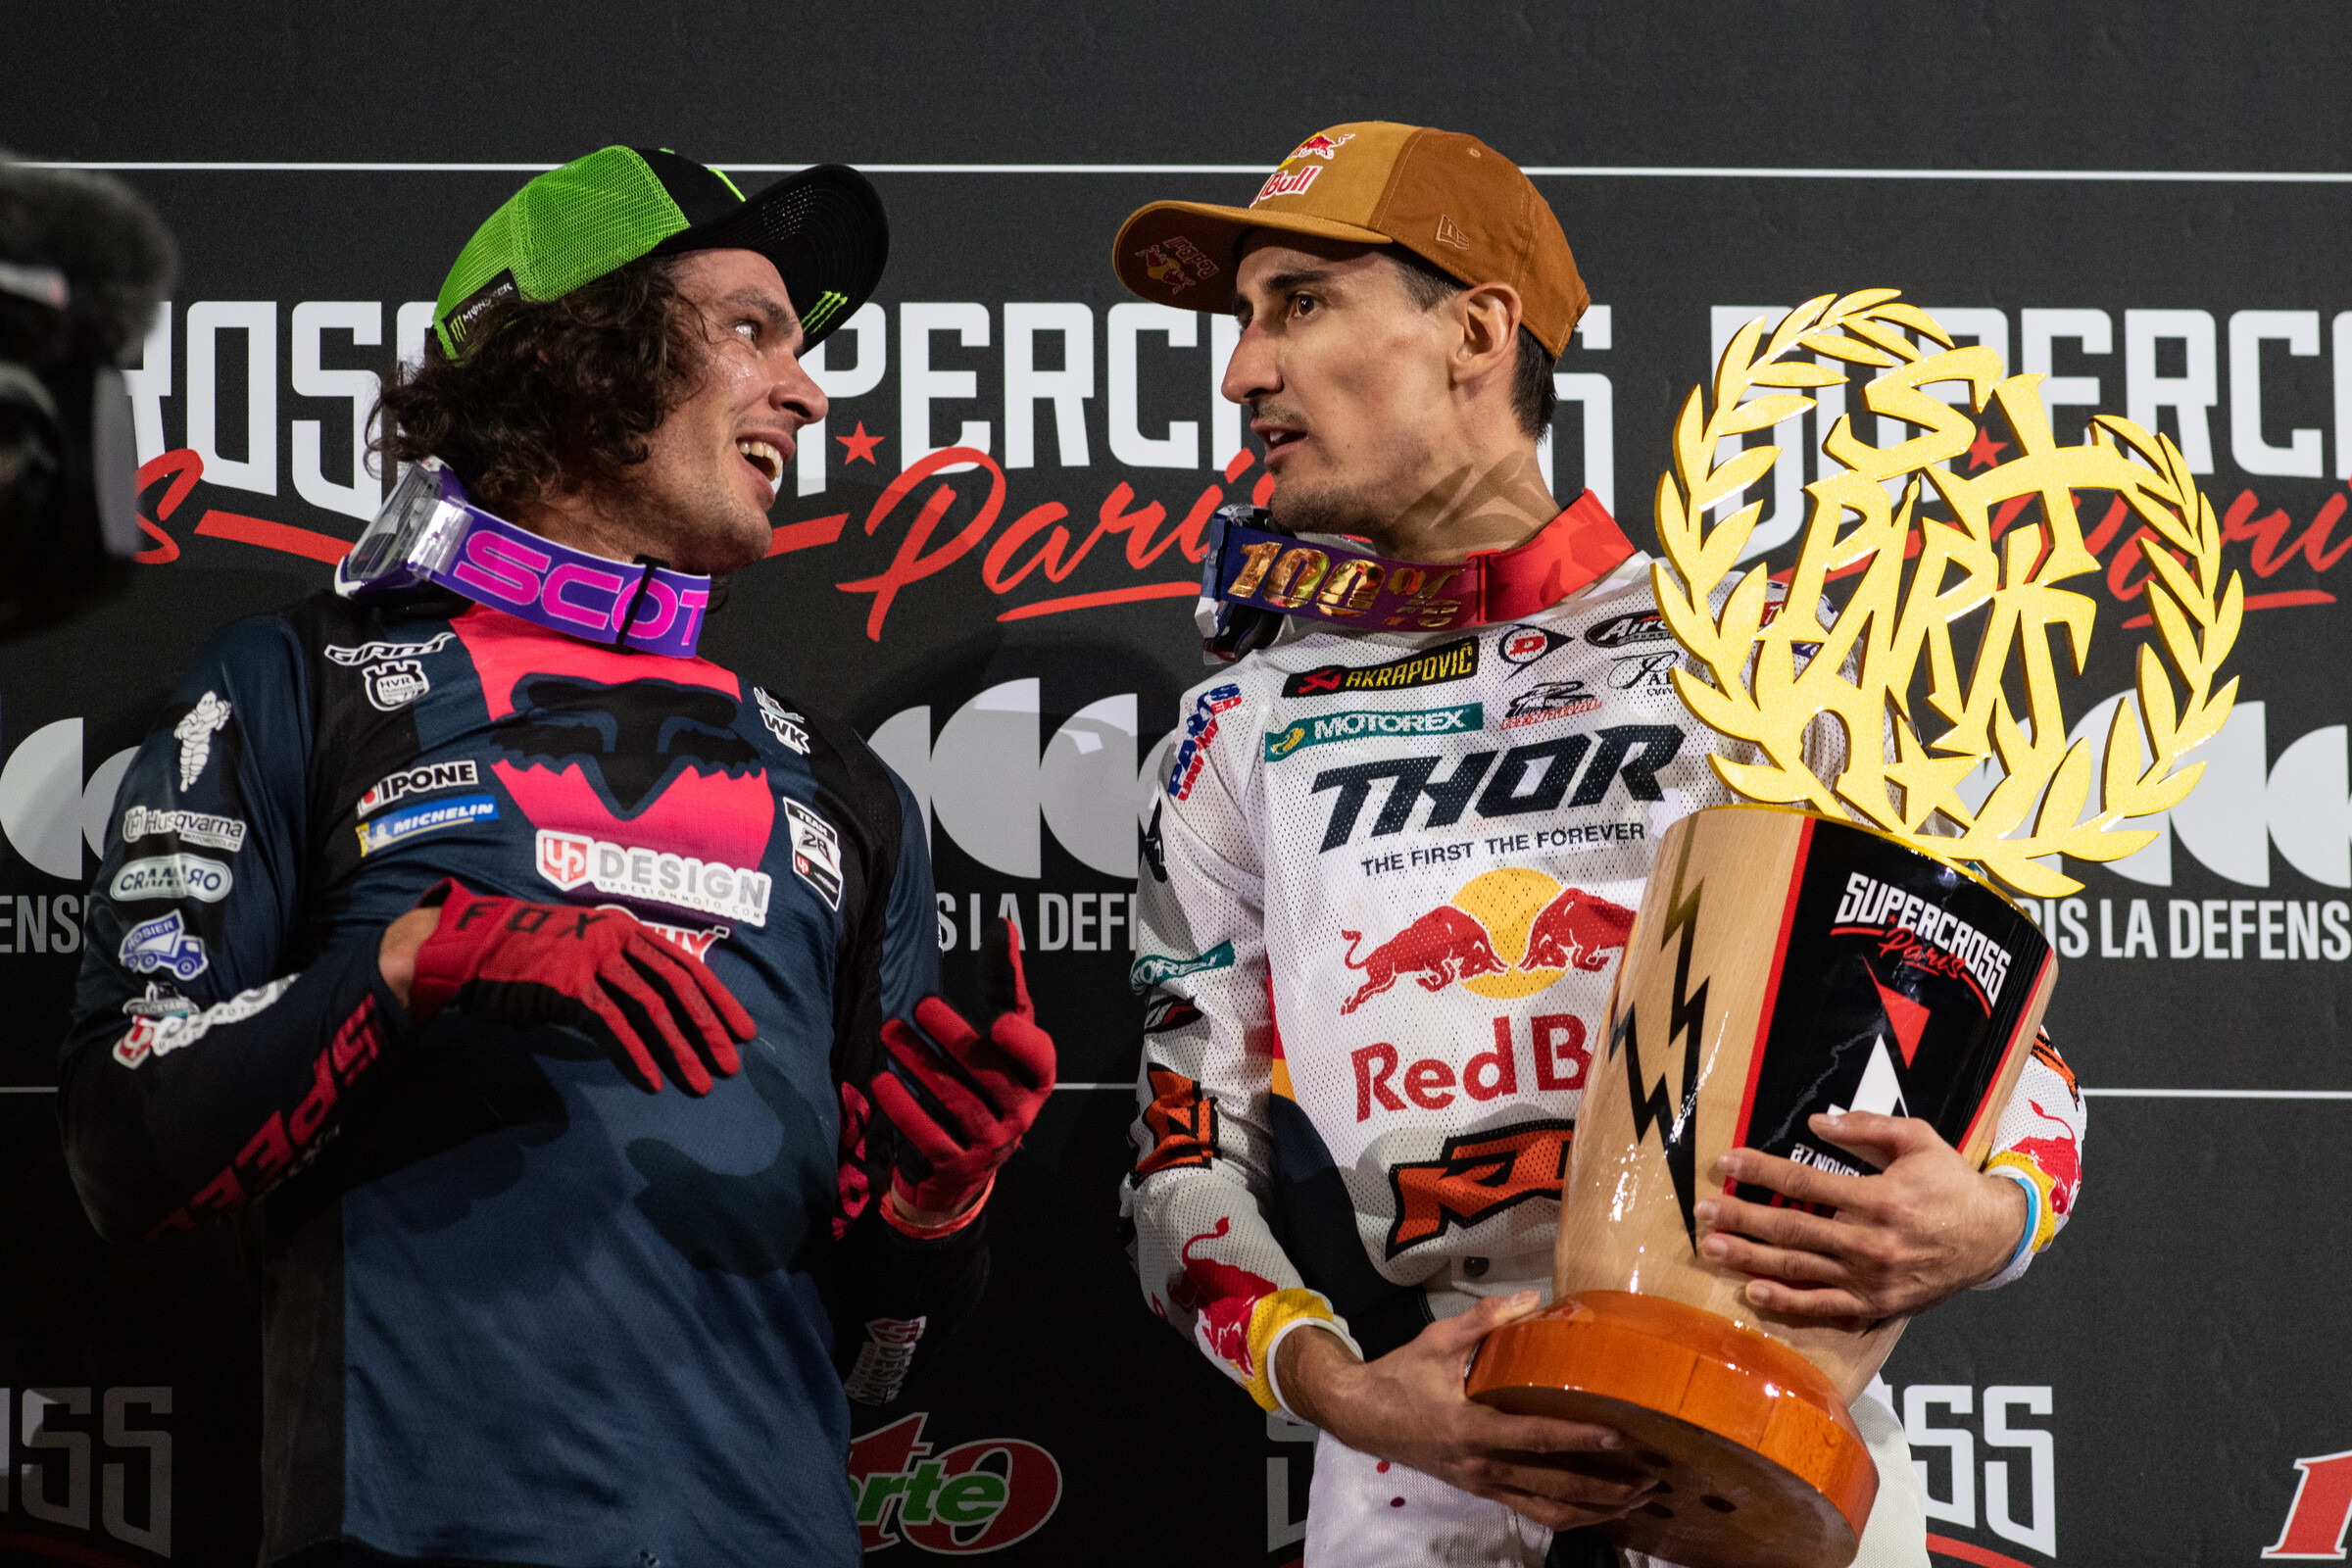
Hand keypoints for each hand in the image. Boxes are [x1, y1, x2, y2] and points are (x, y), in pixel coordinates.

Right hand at [405, 879, 755, 1094]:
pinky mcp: (566, 985)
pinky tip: (651, 1082)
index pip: (686, 965)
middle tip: (730, 1065)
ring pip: (651, 1008)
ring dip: (679, 1049)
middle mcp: (616, 937)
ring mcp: (591, 958)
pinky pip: (612, 1025)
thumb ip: (619, 976)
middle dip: (708, 1029)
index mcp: (626, 929)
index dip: (718, 1000)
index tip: (743, 1032)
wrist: (468, 949)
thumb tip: (655, 1015)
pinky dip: (635, 1056)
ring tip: (698, 1083)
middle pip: (677, 986)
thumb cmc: (526, 959)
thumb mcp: (583, 955)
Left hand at [871, 918, 1053, 1223]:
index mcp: (1037, 1078)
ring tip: (890, 1032)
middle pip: (989, 1075)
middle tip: (921, 1005)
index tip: (997, 1022)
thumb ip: (1003, 983)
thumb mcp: (1002, 1031)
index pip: (1039, 1060)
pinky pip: (930, 1136)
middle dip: (954, 1038)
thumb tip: (1003, 924)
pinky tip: (882, 1080)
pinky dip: (905, 1109)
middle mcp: (1020, 1112)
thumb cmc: (988, 1077)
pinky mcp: (956, 1163)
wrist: (966, 1159)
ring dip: (921, 1065)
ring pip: (956, 1101)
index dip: (1022, 1044)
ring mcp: (990, 1143)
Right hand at [1277, 1293, 1652, 1531]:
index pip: (1532, 1438)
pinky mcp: (1481, 1491)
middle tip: (1650, 1476)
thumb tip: (1533, 1298)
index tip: (1619, 1435)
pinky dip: (1569, 1514)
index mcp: (1467, 1428)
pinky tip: (1598, 1508)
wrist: (1359, 1416)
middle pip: (1552, 1485)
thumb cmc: (1399, 1376)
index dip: (1577, 1438)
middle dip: (1604, 1487)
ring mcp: (1481, 1484)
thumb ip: (1485, 1320)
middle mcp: (1479, 1466)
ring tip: (1636, 1499)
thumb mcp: (1436, 1340)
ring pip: (1547, 1510)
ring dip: (1595, 1509)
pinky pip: (1531, 1512)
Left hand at [1696, 1111, 2030, 1318]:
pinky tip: (1753, 1293)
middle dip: (1740, 1218)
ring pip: (1799, 1269)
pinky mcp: (1876, 1305)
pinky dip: (1787, 1303)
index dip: (1760, 1171)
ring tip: (1712, 1248)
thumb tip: (1816, 1120)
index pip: (1804, 1181)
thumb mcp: (1918, 1139)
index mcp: (1878, 1198)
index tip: (1726, 1162)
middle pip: (1791, 1229)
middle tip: (1701, 1212)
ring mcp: (1871, 1279)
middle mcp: (1870, 1242)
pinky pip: (1824, 1308)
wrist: (1993, 1237)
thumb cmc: (1951, 1182)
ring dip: (1750, 1259)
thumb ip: (1866, 1127)